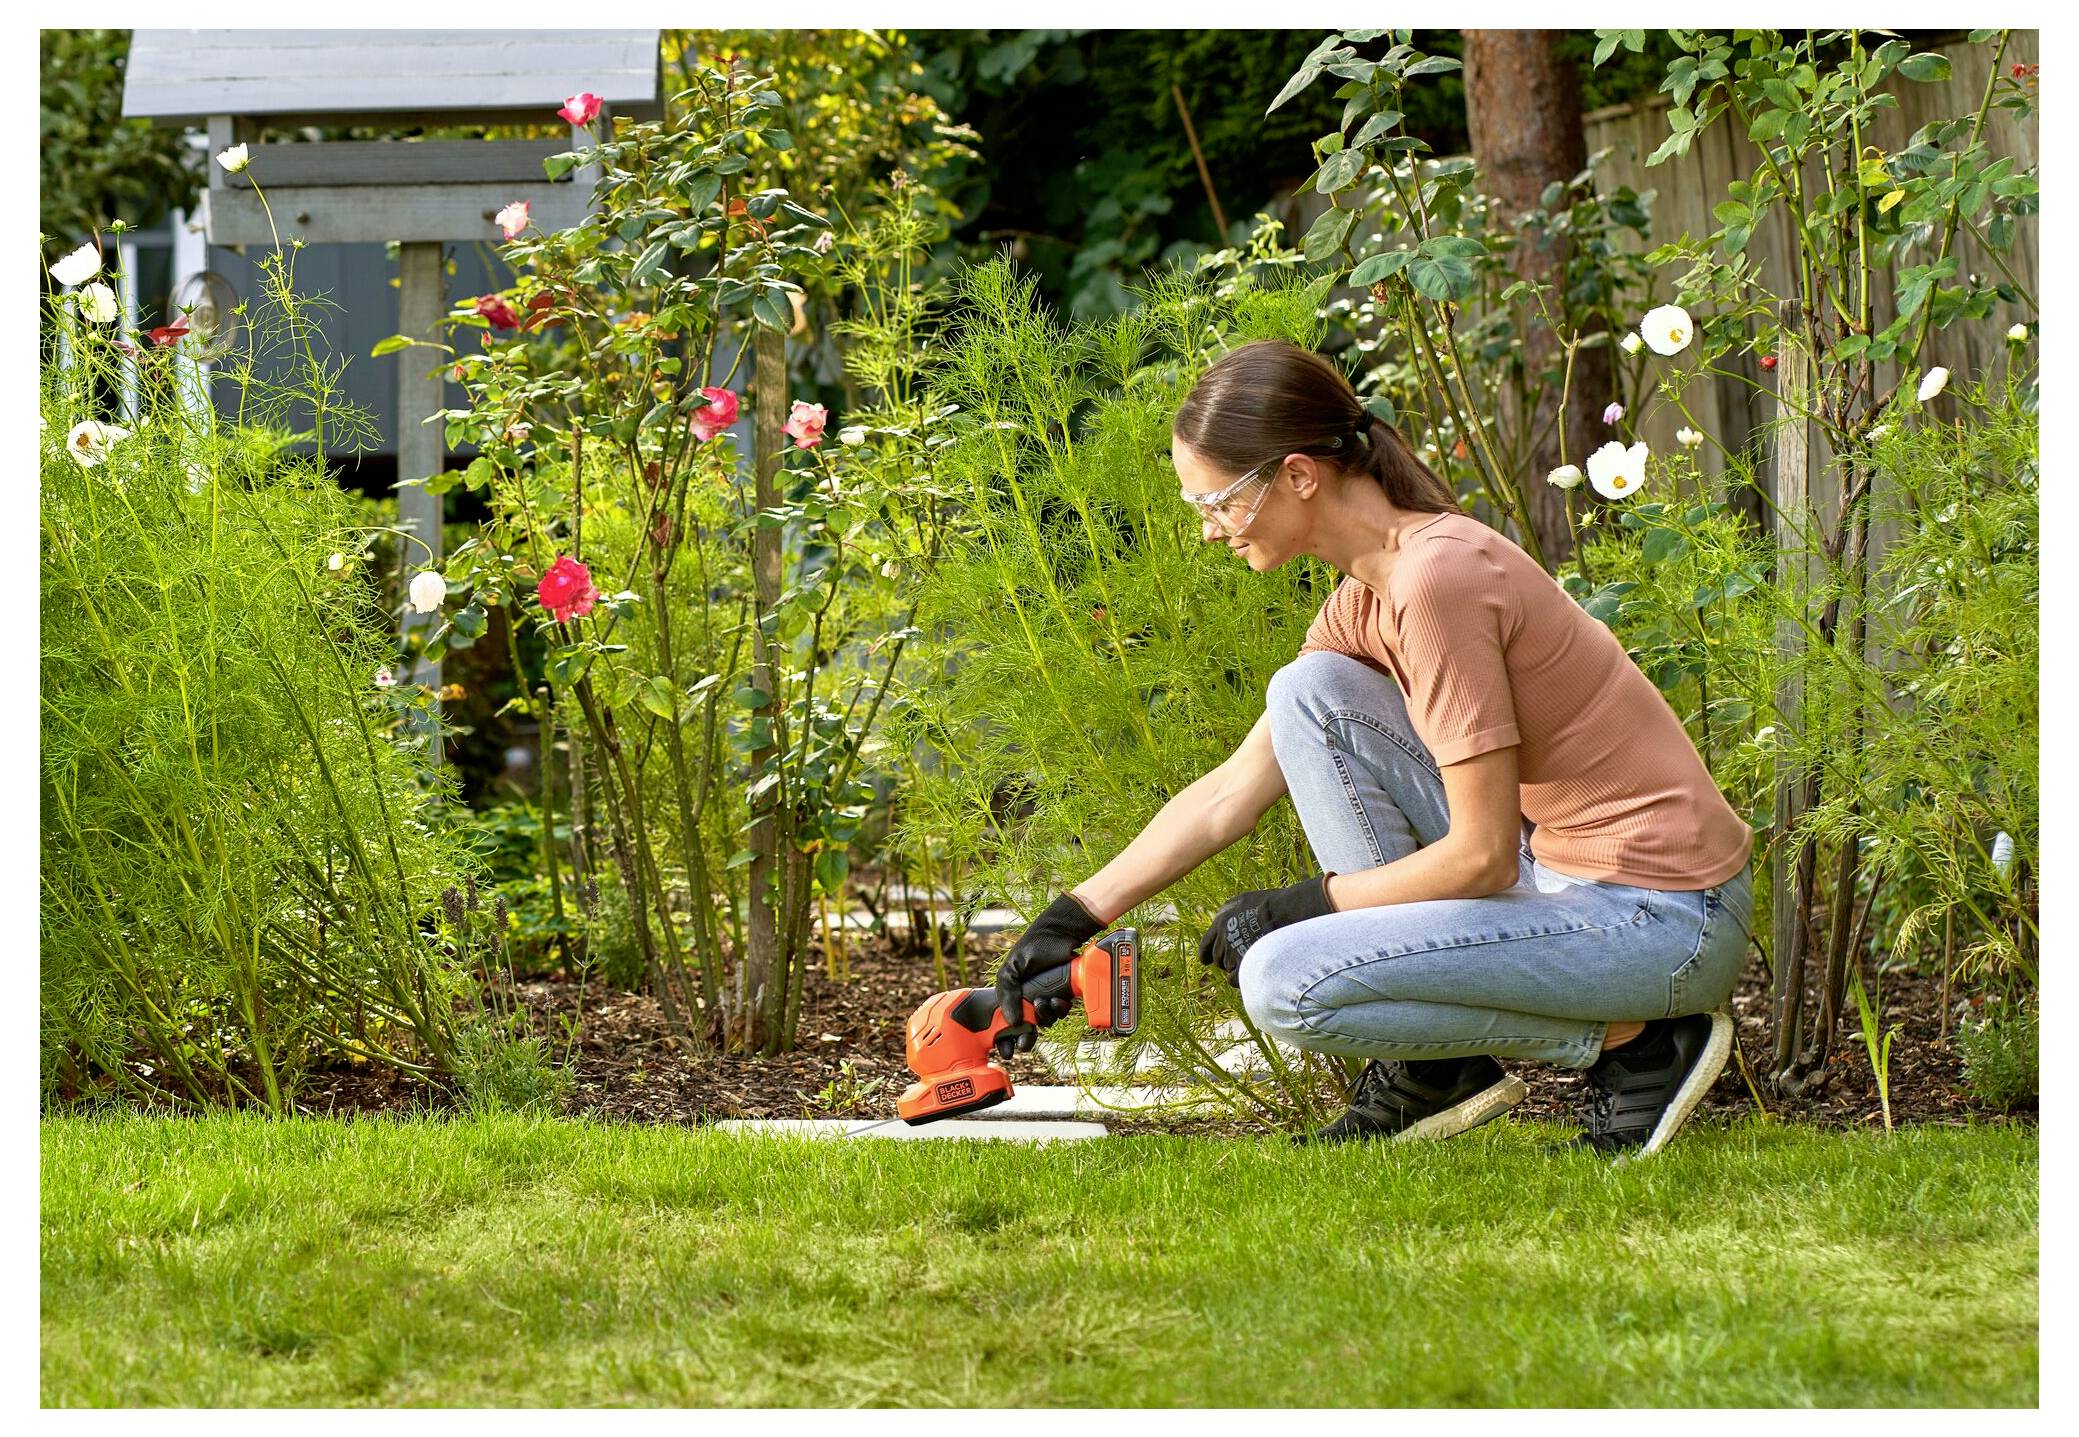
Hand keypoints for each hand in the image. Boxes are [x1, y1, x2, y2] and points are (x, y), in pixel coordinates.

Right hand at [993, 892, 1105, 1053]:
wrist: (1059, 933)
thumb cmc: (1032, 948)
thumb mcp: (1011, 970)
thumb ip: (1006, 994)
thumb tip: (1011, 1021)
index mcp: (1012, 996)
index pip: (1005, 1024)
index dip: (1004, 1040)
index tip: (1006, 1051)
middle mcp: (1029, 1001)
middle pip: (1026, 1029)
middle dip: (1026, 1038)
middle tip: (1025, 1040)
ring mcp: (1046, 999)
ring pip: (1045, 1022)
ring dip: (1044, 1018)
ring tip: (1043, 1002)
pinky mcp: (1064, 996)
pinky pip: (1060, 1012)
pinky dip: (1058, 1009)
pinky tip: (1056, 999)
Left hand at [1197, 874, 1335, 985]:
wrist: (1286, 912)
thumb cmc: (1271, 905)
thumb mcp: (1244, 901)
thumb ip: (1231, 912)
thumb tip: (1223, 920)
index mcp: (1221, 921)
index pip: (1206, 943)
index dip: (1205, 953)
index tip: (1205, 961)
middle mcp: (1224, 937)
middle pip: (1218, 957)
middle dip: (1226, 959)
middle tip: (1242, 956)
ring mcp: (1233, 951)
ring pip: (1227, 967)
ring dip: (1237, 966)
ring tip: (1254, 958)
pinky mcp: (1244, 963)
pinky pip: (1234, 978)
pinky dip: (1238, 979)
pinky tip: (1247, 975)